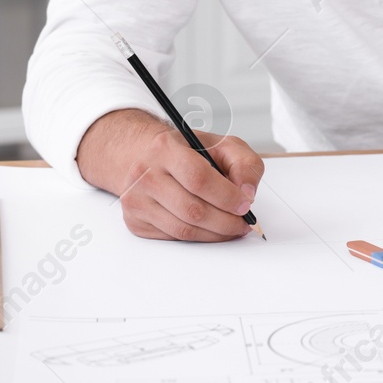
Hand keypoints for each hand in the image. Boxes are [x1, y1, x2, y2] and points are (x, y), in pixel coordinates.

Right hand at [77, 108, 264, 241]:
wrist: (150, 158)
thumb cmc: (189, 152)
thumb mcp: (223, 145)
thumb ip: (244, 164)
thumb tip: (247, 193)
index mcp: (165, 147)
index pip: (198, 178)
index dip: (226, 196)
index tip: (245, 204)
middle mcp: (144, 173)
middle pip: (192, 210)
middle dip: (226, 221)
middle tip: (243, 222)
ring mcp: (136, 199)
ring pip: (183, 229)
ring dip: (215, 234)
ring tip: (232, 227)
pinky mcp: (135, 221)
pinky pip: (174, 237)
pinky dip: (199, 237)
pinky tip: (211, 228)